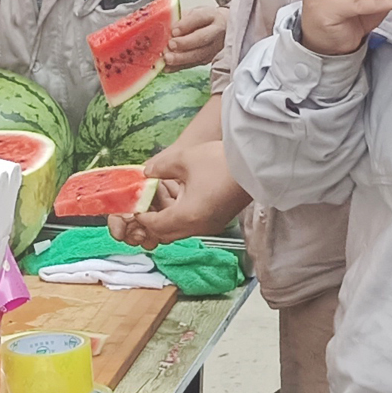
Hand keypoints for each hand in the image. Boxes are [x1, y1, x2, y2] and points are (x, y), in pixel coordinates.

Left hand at [109, 136, 246, 246]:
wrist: (258, 163)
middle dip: (151, 221)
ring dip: (166, 218)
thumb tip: (148, 173)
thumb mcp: (183, 159)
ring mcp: (210, 226)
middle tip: (143, 204)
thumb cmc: (221, 161)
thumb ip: (160, 168)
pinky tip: (177, 196)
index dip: (140, 216)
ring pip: (179, 230)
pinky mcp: (218, 221)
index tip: (134, 204)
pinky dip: (179, 216)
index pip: (154, 225)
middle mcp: (198, 227)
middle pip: (165, 234)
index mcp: (187, 216)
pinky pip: (191, 225)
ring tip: (159, 196)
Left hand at [164, 0, 227, 67]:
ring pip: (198, 54)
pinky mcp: (208, 59)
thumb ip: (182, 18)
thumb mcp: (194, 12)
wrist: (223, 28)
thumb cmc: (205, 19)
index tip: (174, 30)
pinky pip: (193, 64)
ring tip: (167, 58)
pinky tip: (167, 67)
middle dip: (185, 43)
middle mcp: (216, 32)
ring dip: (181, 58)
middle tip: (171, 45)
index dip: (186, 24)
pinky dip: (179, 66)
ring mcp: (214, 48)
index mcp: (212, 16)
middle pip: (202, 38)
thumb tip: (164, 25)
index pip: (200, 18)